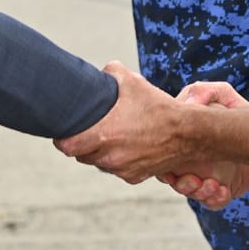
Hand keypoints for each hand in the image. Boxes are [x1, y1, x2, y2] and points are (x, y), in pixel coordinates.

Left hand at [54, 62, 248, 207]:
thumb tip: (99, 73)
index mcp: (104, 134)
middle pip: (80, 155)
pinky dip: (117, 160)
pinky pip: (116, 170)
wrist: (187, 132)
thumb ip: (110, 73)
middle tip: (86, 130)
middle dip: (80, 143)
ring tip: (108, 136)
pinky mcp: (134, 176)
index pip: (65, 146)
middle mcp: (110, 156)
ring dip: (98, 153)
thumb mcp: (132, 81)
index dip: (62, 138)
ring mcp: (122, 169)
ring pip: (98, 163)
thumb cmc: (158, 106)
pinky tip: (126, 145)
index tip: (64, 130)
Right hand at [160, 81, 248, 206]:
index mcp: (182, 138)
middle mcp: (188, 160)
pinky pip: (212, 201)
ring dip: (198, 192)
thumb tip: (189, 103)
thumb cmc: (236, 111)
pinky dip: (214, 200)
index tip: (173, 169)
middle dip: (183, 184)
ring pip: (192, 192)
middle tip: (196, 181)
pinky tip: (223, 191)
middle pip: (173, 179)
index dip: (164, 165)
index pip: (162, 154)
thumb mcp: (222, 94)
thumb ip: (204, 92)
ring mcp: (203, 175)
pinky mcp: (220, 188)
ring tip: (213, 186)